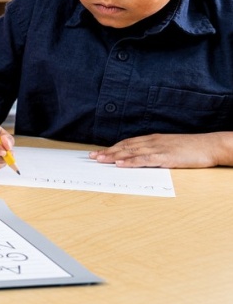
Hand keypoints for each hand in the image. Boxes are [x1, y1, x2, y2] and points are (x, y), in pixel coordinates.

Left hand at [89, 133, 218, 167]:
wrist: (211, 145)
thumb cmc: (192, 148)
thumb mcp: (170, 148)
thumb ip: (156, 151)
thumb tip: (143, 159)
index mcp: (153, 139)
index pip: (128, 143)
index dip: (112, 148)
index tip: (99, 152)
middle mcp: (152, 141)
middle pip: (125, 147)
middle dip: (107, 152)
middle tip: (92, 157)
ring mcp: (158, 148)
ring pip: (131, 152)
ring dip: (114, 156)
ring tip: (99, 160)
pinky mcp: (165, 157)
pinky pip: (144, 159)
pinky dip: (130, 162)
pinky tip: (120, 164)